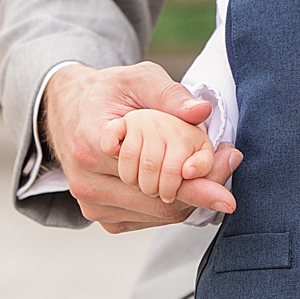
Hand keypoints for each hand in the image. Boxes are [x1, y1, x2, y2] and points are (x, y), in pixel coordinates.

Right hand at [43, 61, 241, 232]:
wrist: (71, 110)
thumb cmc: (108, 93)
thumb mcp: (138, 78)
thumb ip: (170, 94)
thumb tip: (201, 112)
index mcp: (93, 144)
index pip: (152, 174)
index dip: (193, 183)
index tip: (227, 194)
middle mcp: (87, 182)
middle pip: (160, 203)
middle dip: (201, 189)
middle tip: (228, 161)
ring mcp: (91, 203)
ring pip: (158, 215)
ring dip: (189, 197)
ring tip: (206, 167)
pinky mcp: (99, 216)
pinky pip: (147, 220)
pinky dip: (172, 204)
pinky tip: (181, 180)